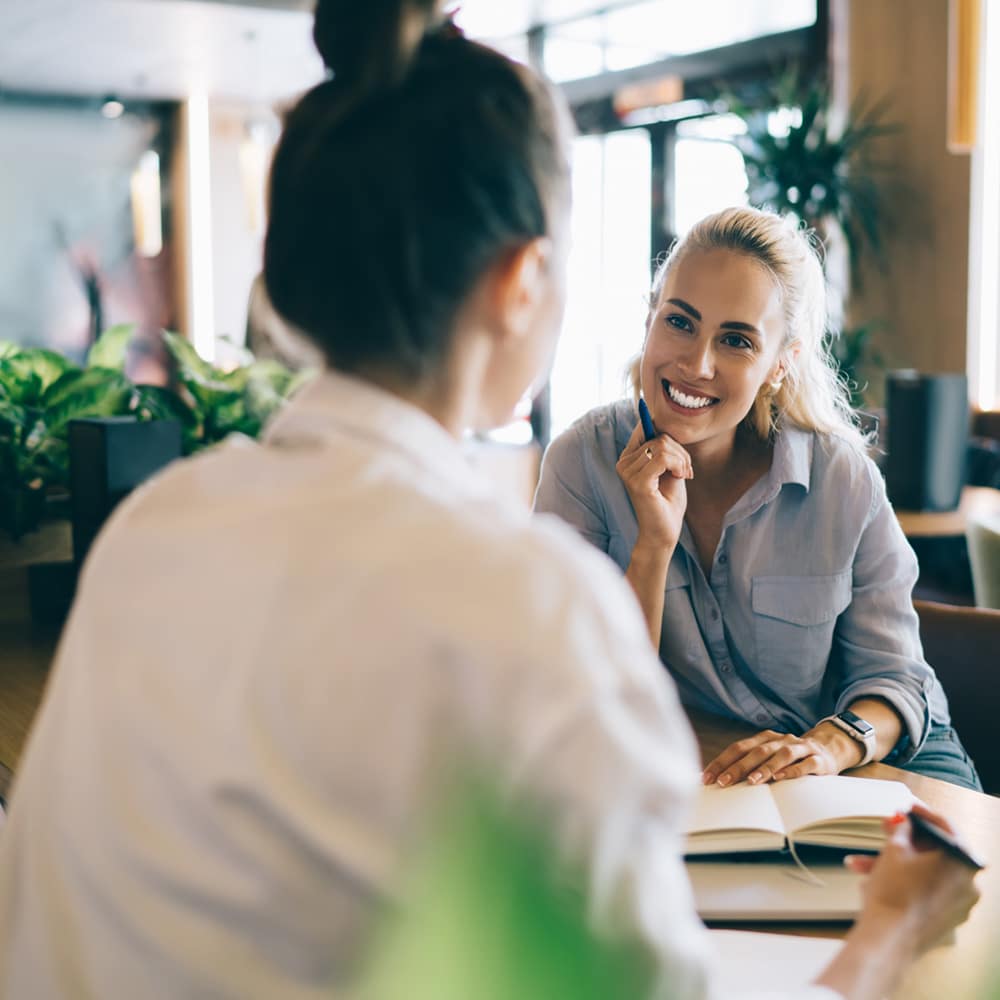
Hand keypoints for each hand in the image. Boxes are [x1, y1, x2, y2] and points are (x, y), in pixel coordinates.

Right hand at [615, 422, 690, 551]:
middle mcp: (623, 463)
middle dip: (680, 451)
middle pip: (659, 437)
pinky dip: (678, 465)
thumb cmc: (667, 503)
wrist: (664, 533)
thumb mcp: (669, 468)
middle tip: (686, 470)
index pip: (646, 428)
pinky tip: (681, 477)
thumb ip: (665, 448)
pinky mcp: (638, 482)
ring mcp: (628, 472)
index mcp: (628, 458)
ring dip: (682, 459)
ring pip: (663, 446)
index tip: (680, 458)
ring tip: (684, 475)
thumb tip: (661, 422)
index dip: (669, 437)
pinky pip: (663, 458)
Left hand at [701, 724, 861, 786]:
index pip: (739, 747)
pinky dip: (792, 771)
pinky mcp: (818, 760)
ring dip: (765, 768)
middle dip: (738, 767)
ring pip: (781, 755)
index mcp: (765, 738)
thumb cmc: (790, 759)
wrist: (828, 750)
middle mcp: (781, 740)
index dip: (722, 761)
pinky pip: (805, 764)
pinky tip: (781, 778)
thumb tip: (719, 781)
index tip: (707, 778)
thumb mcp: (770, 757)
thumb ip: (749, 765)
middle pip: (757, 751)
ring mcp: (800, 748)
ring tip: (751, 781)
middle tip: (723, 782)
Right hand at [846, 805, 980, 953]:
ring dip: (896, 863)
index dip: (922, 814)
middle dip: (904, 841)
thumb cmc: (894, 895)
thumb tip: (905, 824)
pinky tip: (877, 879)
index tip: (908, 809)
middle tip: (886, 831)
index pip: (946, 828)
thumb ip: (902, 829)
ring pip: (926, 873)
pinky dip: (906, 882)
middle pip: (935, 852)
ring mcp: (959, 905)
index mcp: (962, 863)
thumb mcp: (894, 849)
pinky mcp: (946, 919)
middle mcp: (968, 885)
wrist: (888, 938)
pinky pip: (926, 891)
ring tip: (864, 863)